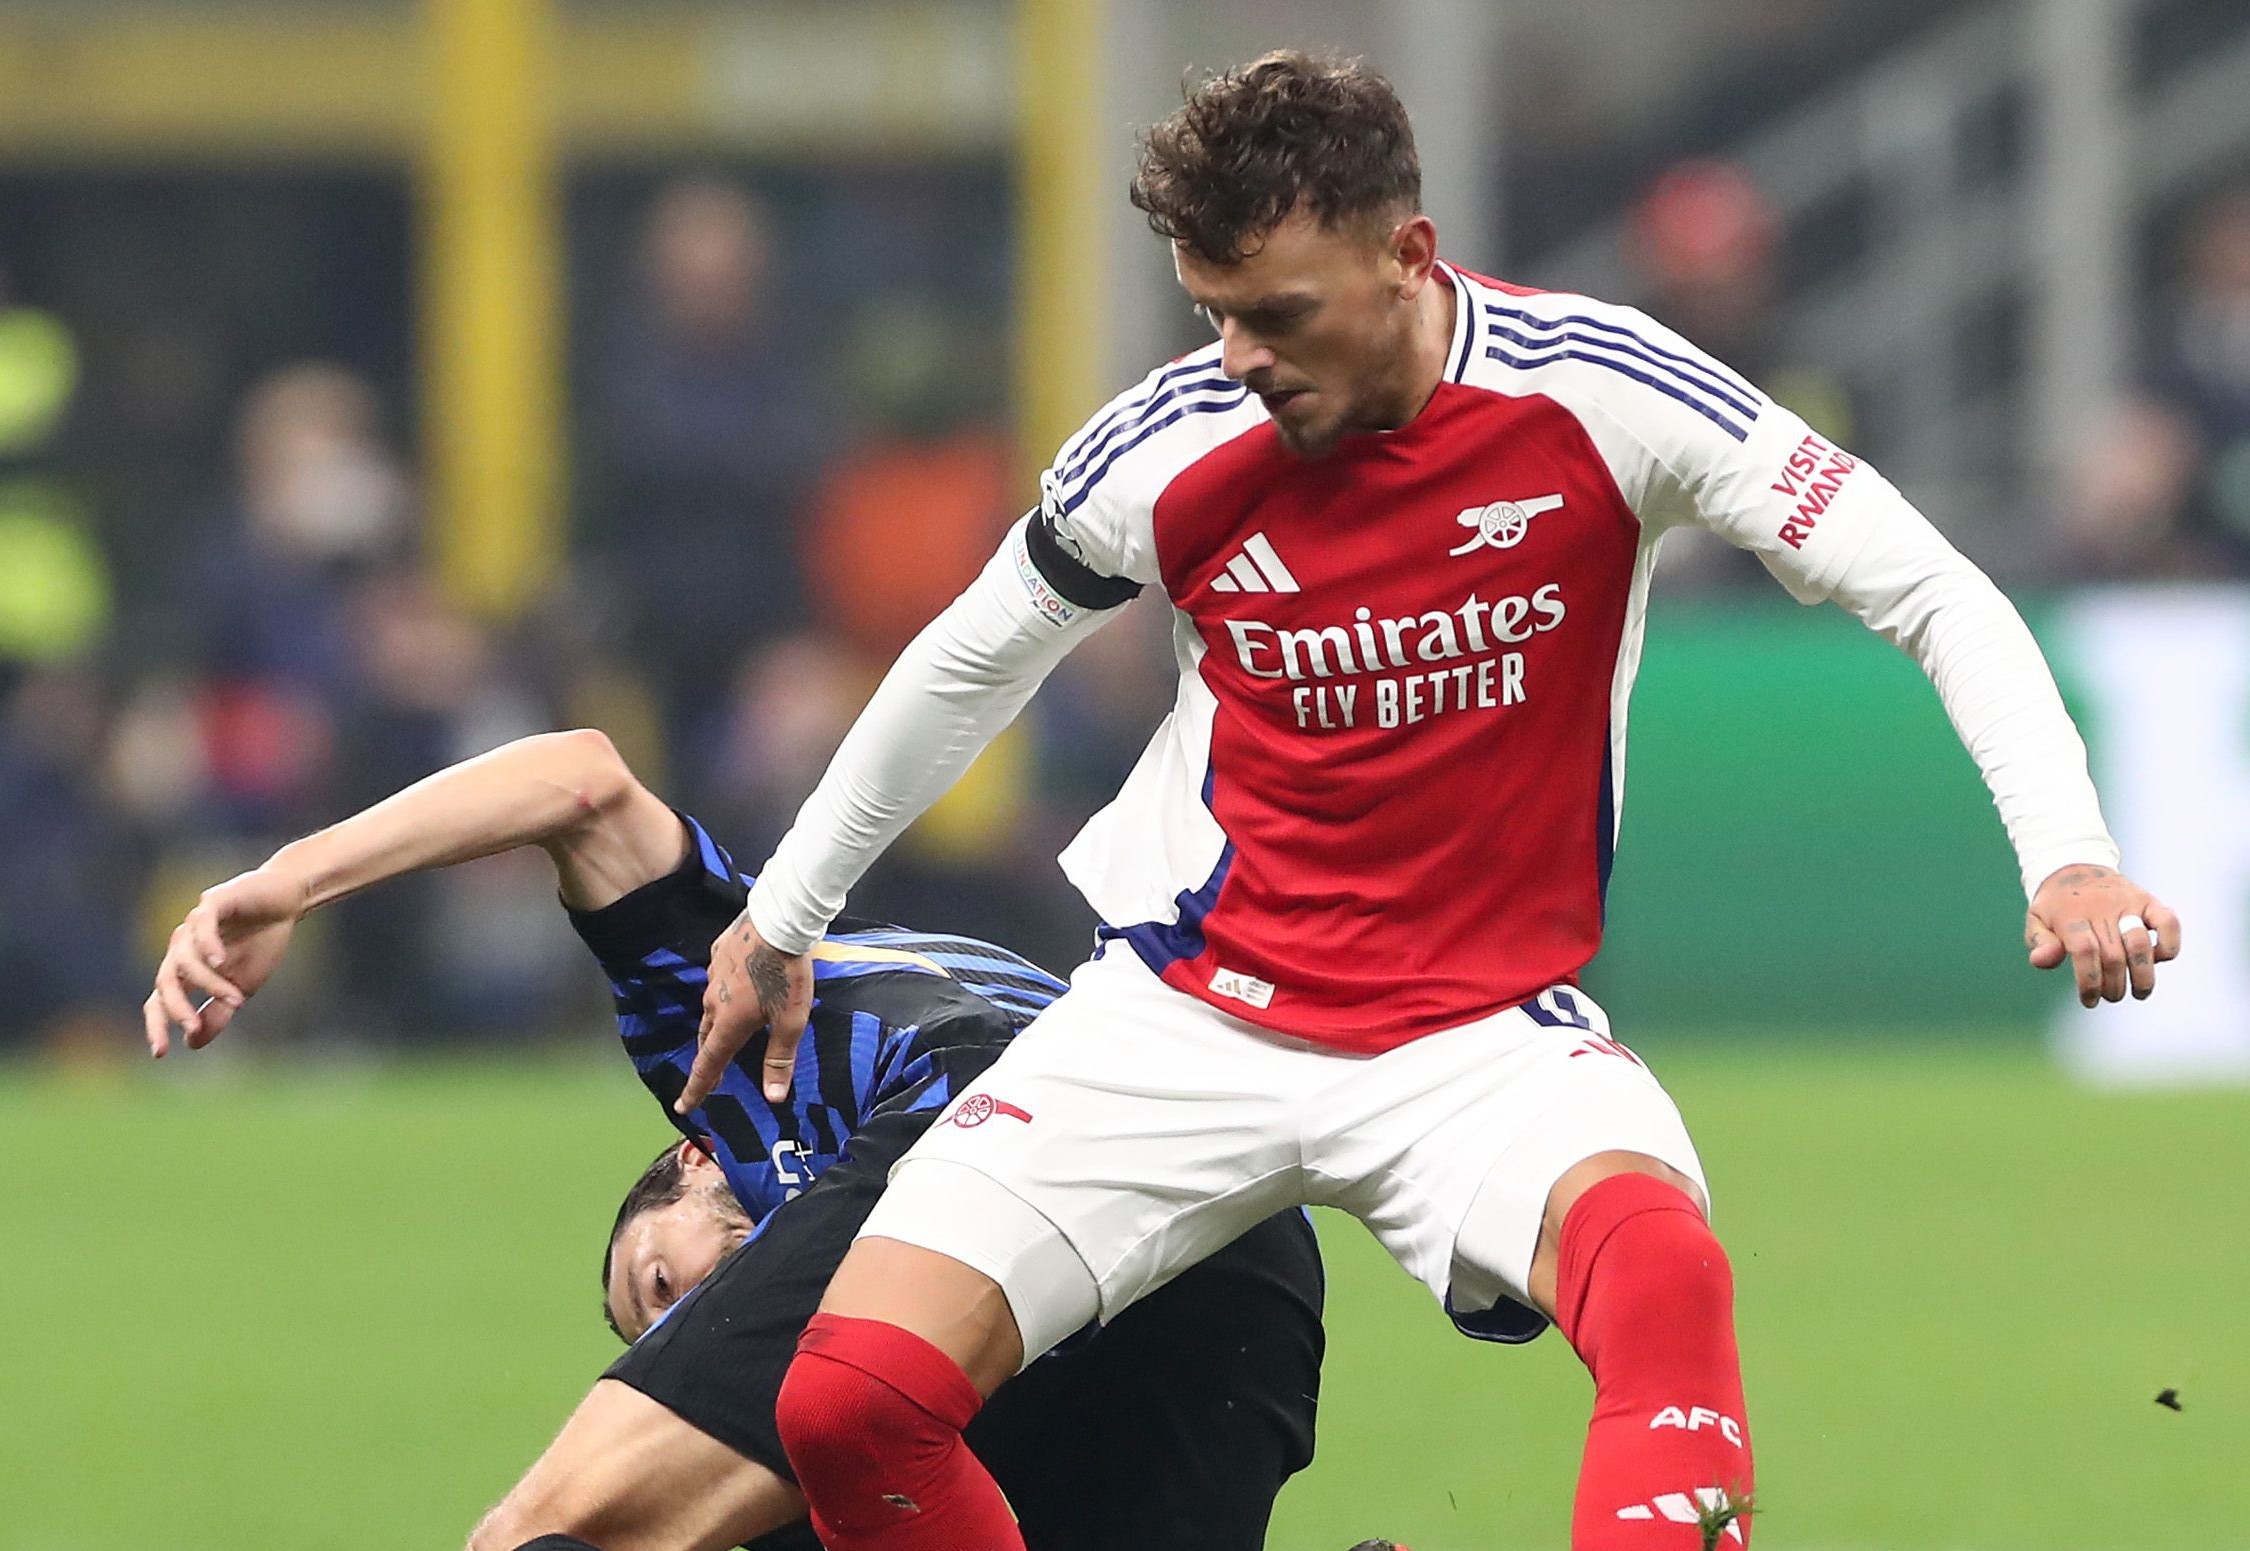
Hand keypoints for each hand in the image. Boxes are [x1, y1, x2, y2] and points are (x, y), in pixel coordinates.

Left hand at [144, 867, 307, 1056]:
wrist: (285, 901)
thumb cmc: (261, 942)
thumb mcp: (243, 985)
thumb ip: (219, 1013)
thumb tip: (192, 1043)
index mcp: (187, 969)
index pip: (160, 1000)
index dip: (158, 1025)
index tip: (161, 1054)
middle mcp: (183, 947)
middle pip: (165, 981)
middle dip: (176, 1006)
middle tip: (193, 1026)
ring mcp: (195, 924)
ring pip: (186, 959)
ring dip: (208, 982)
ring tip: (236, 997)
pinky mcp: (213, 902)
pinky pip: (202, 924)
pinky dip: (207, 944)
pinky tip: (220, 961)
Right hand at [685, 909, 813, 1109]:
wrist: (779, 921)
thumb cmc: (788, 974)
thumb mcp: (791, 1021)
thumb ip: (780, 1058)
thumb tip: (773, 1097)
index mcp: (729, 1022)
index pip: (708, 1064)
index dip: (696, 1088)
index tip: (683, 1106)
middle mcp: (713, 1001)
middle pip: (707, 1038)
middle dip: (709, 1058)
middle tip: (713, 1075)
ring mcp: (713, 975)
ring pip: (711, 1008)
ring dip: (717, 1024)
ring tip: (729, 1031)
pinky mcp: (719, 953)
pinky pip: (718, 980)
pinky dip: (725, 992)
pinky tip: (739, 987)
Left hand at [2026, 863, 2180, 1007]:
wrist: (2076, 866)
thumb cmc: (2056, 904)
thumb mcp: (2037, 919)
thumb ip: (2039, 942)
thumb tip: (2043, 961)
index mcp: (2071, 915)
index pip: (2085, 952)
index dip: (2090, 981)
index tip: (2090, 1001)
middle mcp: (2102, 908)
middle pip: (2113, 955)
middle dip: (2114, 985)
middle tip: (2111, 996)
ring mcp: (2128, 903)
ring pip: (2140, 943)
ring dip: (2143, 975)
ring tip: (2139, 992)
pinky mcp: (2149, 900)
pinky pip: (2168, 921)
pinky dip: (2169, 944)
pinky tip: (2159, 959)